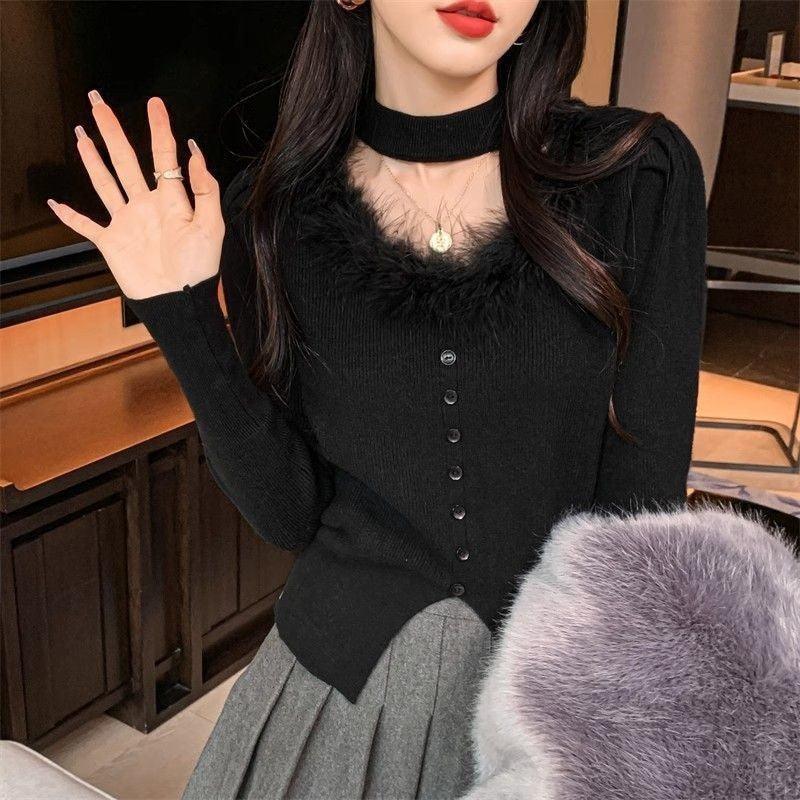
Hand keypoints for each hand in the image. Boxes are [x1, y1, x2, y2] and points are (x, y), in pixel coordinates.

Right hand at [47, 90, 223, 300]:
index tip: (155, 103)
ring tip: (84, 133)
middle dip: (113, 130)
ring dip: (93, 159)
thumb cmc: (199, 269)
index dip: (160, 129)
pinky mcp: (112, 243)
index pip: (163, 156)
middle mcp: (146, 206)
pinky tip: (57, 204)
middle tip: (99, 102)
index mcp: (171, 200)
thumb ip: (205, 191)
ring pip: (105, 183)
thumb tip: (196, 155)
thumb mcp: (211, 227)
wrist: (180, 301)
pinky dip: (70, 217)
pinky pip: (87, 226)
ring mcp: (127, 223)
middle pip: (125, 160)